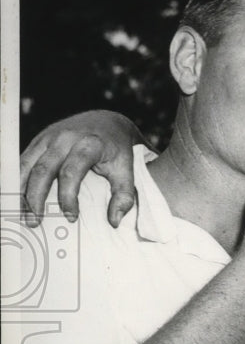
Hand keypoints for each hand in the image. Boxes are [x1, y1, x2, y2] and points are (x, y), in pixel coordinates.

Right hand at [21, 111, 144, 227]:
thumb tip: (114, 221)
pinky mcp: (40, 139)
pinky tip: (19, 198)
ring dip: (21, 190)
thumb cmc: (117, 150)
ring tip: (22, 214)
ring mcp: (49, 137)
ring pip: (28, 164)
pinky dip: (19, 180)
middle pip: (43, 169)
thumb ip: (124, 196)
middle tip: (34, 221)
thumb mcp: (127, 171)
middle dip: (36, 197)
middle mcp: (65, 138)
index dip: (68, 196)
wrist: (107, 122)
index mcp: (89, 144)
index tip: (71, 217)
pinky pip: (24, 160)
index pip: (72, 172)